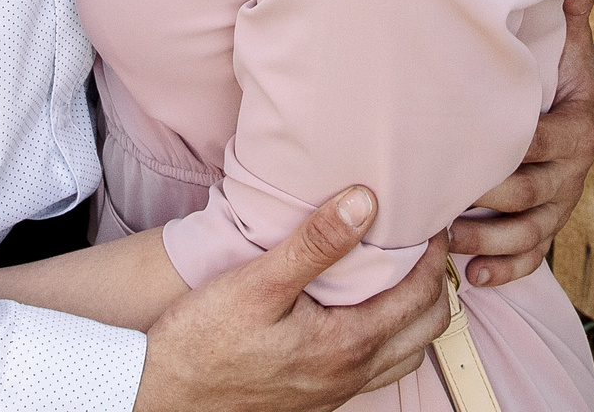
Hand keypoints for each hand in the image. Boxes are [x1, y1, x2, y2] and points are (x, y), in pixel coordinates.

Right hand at [133, 185, 450, 411]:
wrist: (159, 396)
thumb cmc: (201, 341)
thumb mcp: (256, 282)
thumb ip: (314, 244)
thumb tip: (366, 202)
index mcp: (346, 345)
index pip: (421, 296)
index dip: (433, 254)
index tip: (429, 220)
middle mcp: (349, 375)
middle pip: (426, 329)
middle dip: (434, 283)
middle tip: (422, 243)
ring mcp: (334, 392)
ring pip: (404, 355)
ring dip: (414, 315)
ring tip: (398, 273)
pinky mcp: (314, 399)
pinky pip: (375, 370)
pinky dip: (389, 338)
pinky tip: (360, 311)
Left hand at [449, 0, 593, 287]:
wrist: (574, 103)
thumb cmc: (554, 71)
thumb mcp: (562, 38)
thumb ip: (567, 5)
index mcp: (576, 123)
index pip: (541, 142)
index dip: (507, 153)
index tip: (465, 151)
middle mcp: (573, 167)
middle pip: (530, 193)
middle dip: (486, 200)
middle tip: (440, 199)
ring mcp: (560, 201)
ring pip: (529, 232)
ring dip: (488, 242)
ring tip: (449, 240)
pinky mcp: (547, 225)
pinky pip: (532, 257)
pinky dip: (505, 271)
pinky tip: (475, 278)